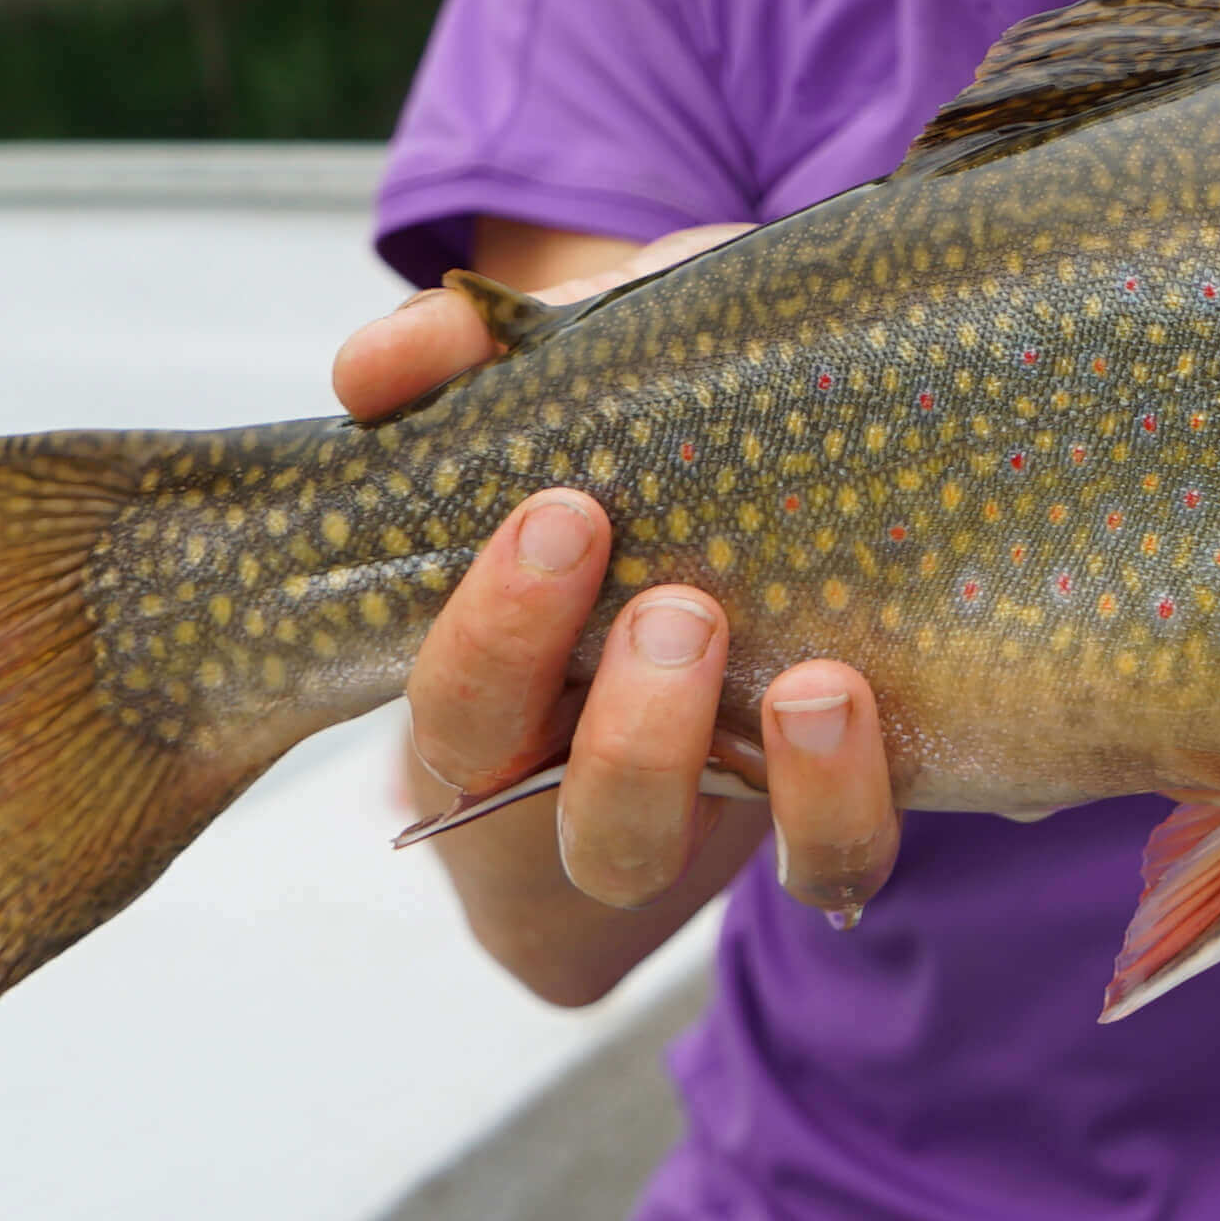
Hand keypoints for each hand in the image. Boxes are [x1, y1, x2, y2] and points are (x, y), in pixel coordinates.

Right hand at [343, 221, 908, 961]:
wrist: (812, 494)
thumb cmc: (662, 448)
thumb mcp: (585, 375)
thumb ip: (472, 358)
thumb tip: (372, 367)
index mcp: (505, 677)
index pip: (456, 705)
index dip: (493, 630)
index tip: (559, 512)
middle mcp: (576, 766)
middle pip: (543, 800)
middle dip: (607, 711)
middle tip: (676, 604)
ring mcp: (693, 807)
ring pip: (644, 854)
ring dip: (693, 769)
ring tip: (792, 677)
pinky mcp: (813, 820)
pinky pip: (820, 863)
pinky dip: (833, 804)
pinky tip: (847, 703)